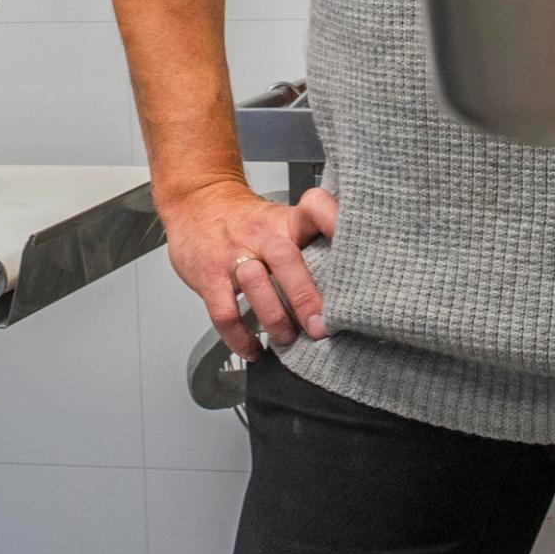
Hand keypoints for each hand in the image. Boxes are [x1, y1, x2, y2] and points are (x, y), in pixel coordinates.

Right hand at [164, 180, 337, 358]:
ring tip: (289, 339)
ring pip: (254, 283)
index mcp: (286, 220)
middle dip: (305, 297)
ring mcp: (233, 254)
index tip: (358, 246)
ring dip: (275, 319)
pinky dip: (240, 338)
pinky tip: (254, 350)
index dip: (335, 222)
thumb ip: (312, 244)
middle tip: (322, 327)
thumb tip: (354, 282)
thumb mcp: (281, 220)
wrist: (196, 203)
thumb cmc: (246, 221)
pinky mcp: (209, 276)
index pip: (314, 207)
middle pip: (286, 258)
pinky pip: (224, 312)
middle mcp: (262, 234)